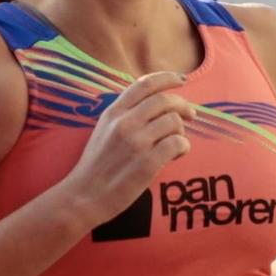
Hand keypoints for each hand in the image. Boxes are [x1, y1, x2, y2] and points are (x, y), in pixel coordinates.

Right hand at [60, 71, 195, 226]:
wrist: (83, 196)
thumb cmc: (96, 165)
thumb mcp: (103, 130)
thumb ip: (124, 114)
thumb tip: (155, 102)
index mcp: (113, 113)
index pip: (144, 84)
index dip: (167, 78)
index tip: (181, 80)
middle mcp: (124, 123)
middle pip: (165, 100)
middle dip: (183, 105)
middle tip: (191, 115)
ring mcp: (136, 143)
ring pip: (174, 122)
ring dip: (181, 132)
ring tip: (175, 144)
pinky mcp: (147, 163)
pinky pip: (178, 143)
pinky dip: (183, 147)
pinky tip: (176, 155)